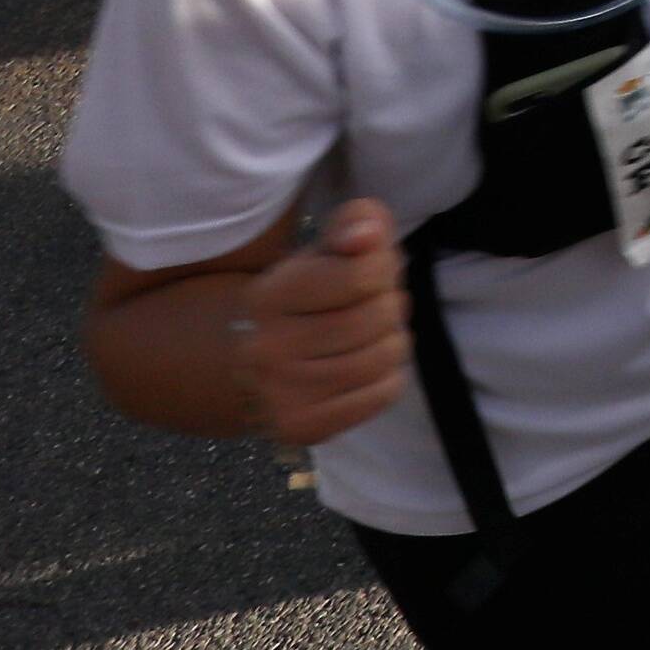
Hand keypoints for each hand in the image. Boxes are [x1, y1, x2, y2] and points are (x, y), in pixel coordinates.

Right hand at [235, 203, 411, 446]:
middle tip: (370, 308)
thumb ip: (357, 223)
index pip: (364, 275)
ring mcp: (279, 394)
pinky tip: (365, 369)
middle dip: (389, 307)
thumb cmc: (309, 297)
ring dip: (392, 342)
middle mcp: (265, 348)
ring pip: (384, 357)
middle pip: (377, 318)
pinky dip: (387, 378)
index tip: (369, 274)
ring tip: (370, 337)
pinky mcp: (300, 427)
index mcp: (269, 295)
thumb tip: (367, 236)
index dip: (383, 269)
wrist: (257, 367)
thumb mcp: (328, 248)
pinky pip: (382, 394)